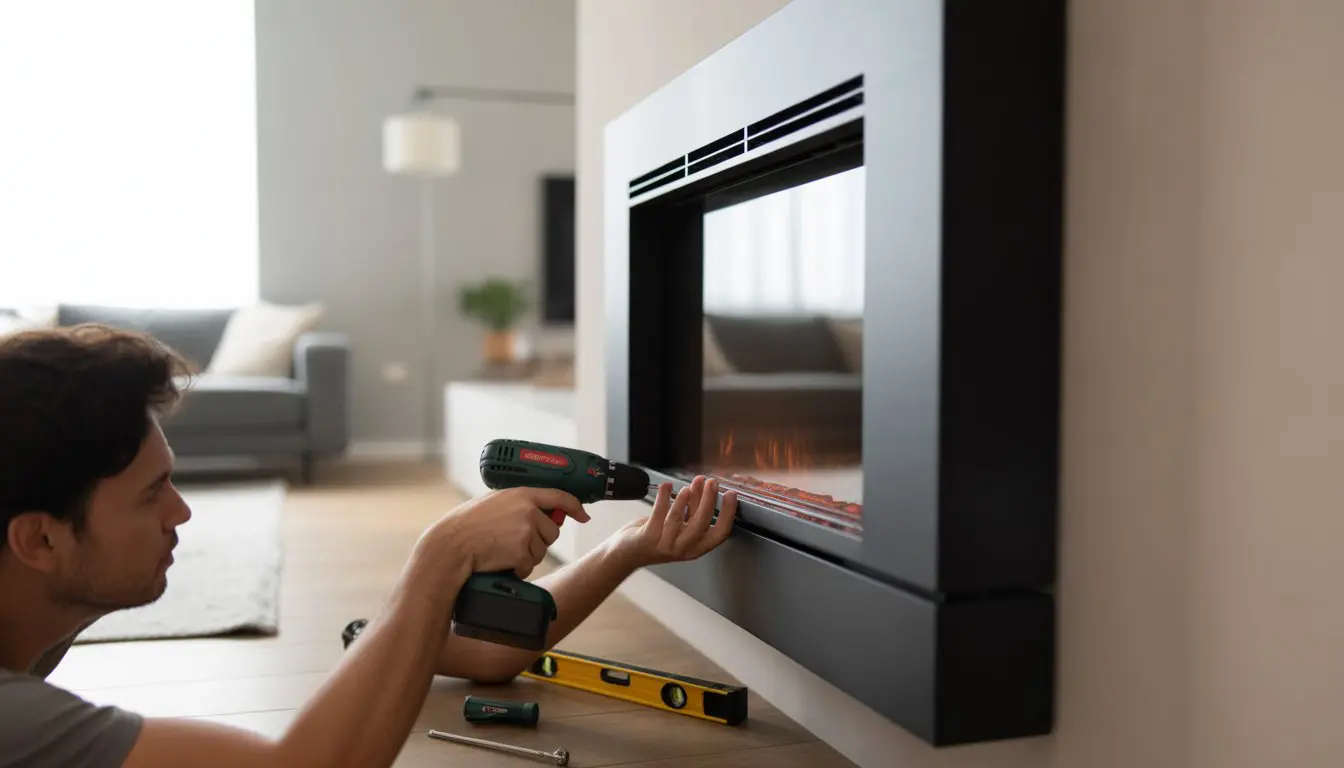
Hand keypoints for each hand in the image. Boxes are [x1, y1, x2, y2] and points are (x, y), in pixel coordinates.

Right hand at [431, 487, 590, 578]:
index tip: (583, 515)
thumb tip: (544, 513)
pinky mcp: (522, 551)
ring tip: (501, 550)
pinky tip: (500, 561)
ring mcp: (526, 531)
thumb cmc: (467, 525)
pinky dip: (517, 569)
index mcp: (522, 494)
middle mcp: (528, 510)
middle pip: (552, 532)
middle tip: (512, 542)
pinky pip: (529, 566)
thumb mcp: (495, 503)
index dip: (575, 507)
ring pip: (541, 551)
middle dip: (538, 541)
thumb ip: (520, 504)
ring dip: (526, 556)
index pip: (559, 496)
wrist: (451, 545)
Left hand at [613, 476, 737, 567]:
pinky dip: (664, 496)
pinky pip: (658, 513)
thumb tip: (704, 486)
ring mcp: (665, 544)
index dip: (728, 513)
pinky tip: (667, 486)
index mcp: (696, 547)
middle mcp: (683, 548)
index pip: (720, 533)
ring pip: (679, 517)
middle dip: (708, 500)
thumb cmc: (657, 537)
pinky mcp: (648, 537)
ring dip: (686, 498)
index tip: (731, 494)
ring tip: (690, 485)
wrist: (628, 553)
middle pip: (701, 523)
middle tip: (711, 482)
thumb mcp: (681, 527)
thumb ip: (693, 510)